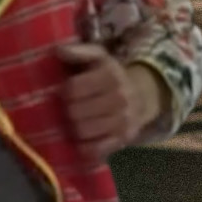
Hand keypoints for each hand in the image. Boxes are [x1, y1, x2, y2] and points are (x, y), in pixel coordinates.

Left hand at [56, 44, 164, 158]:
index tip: (67, 91)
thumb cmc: (111, 76)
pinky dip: (84, 147)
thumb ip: (79, 51)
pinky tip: (82, 139)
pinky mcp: (123, 140)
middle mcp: (120, 99)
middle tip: (70, 108)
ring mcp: (122, 121)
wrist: (143, 96)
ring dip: (73, 127)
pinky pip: (94, 150)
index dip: (65, 91)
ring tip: (75, 121)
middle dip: (68, 110)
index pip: (73, 88)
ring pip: (82, 131)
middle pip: (75, 111)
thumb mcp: (99, 57)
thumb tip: (58, 50)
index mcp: (111, 76)